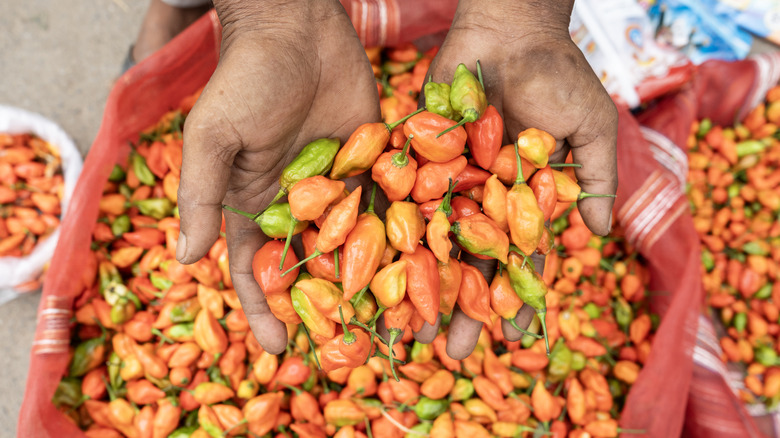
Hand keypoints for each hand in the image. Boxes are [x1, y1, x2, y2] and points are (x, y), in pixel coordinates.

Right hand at [176, 0, 379, 353]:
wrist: (297, 27)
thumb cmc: (245, 78)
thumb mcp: (212, 136)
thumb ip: (200, 195)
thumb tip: (185, 260)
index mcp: (253, 204)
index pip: (254, 268)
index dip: (263, 308)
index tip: (279, 346)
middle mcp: (298, 204)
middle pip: (310, 267)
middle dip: (325, 307)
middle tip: (347, 349)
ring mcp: (339, 187)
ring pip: (356, 245)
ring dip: (373, 283)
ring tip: (394, 323)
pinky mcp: (375, 164)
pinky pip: (391, 206)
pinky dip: (406, 236)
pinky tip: (426, 266)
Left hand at [412, 0, 617, 358]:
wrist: (509, 28)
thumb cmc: (559, 73)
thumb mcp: (591, 126)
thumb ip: (594, 177)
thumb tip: (599, 233)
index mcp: (522, 201)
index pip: (520, 260)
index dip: (519, 299)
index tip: (516, 340)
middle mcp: (480, 198)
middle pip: (470, 261)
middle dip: (463, 305)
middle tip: (453, 351)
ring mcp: (446, 180)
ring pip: (429, 241)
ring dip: (420, 284)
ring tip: (407, 328)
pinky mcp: (414, 157)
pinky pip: (399, 199)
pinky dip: (387, 232)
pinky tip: (374, 269)